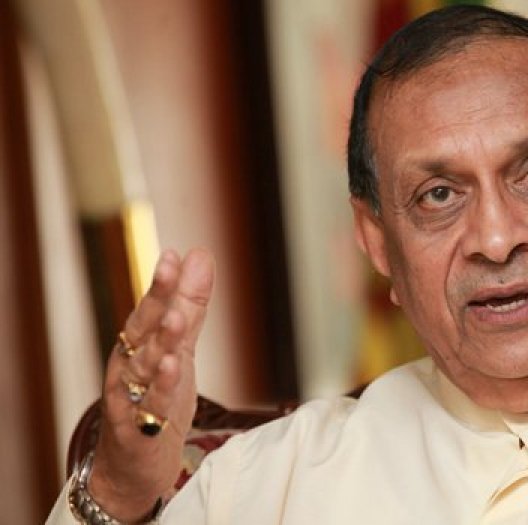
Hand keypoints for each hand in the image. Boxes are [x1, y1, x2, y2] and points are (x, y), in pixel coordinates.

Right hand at [88, 248, 214, 520]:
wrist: (133, 465)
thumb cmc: (155, 398)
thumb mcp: (178, 348)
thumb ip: (189, 306)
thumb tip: (199, 255)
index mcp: (137, 345)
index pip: (149, 309)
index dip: (161, 283)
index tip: (173, 254)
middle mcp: (128, 366)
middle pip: (141, 329)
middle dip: (155, 299)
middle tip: (169, 270)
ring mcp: (130, 397)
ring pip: (143, 365)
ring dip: (159, 340)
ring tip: (175, 318)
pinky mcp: (138, 428)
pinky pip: (150, 404)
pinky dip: (160, 386)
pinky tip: (171, 366)